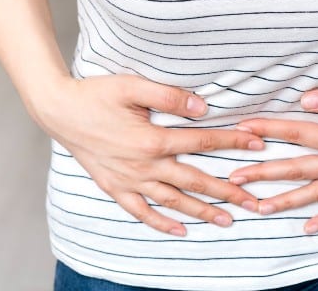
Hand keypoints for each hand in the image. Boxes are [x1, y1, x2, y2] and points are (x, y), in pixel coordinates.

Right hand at [34, 74, 263, 235]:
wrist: (59, 112)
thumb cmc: (95, 95)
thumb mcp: (131, 86)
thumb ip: (168, 96)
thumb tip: (202, 107)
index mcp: (152, 139)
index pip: (202, 142)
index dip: (232, 142)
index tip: (257, 145)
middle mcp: (144, 166)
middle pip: (195, 181)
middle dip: (227, 191)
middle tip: (253, 202)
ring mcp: (129, 180)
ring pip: (173, 201)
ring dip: (202, 212)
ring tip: (227, 221)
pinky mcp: (115, 187)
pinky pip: (141, 212)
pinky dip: (160, 224)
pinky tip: (179, 230)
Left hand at [229, 81, 317, 233]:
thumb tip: (305, 99)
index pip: (297, 134)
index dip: (267, 130)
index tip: (242, 130)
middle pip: (297, 169)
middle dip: (263, 173)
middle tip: (235, 180)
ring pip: (315, 194)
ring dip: (286, 201)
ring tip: (259, 208)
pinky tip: (308, 228)